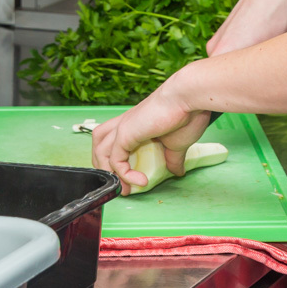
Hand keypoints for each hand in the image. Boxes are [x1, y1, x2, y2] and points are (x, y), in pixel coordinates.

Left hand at [91, 81, 211, 194]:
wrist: (188, 98)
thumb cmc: (185, 115)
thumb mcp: (177, 144)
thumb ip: (173, 158)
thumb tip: (177, 171)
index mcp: (135, 125)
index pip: (113, 143)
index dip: (116, 164)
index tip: (132, 183)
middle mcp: (125, 124)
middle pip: (99, 145)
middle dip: (105, 168)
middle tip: (122, 188)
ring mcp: (123, 126)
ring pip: (100, 150)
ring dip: (109, 172)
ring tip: (125, 188)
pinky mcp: (125, 132)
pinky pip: (115, 159)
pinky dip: (124, 174)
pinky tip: (141, 181)